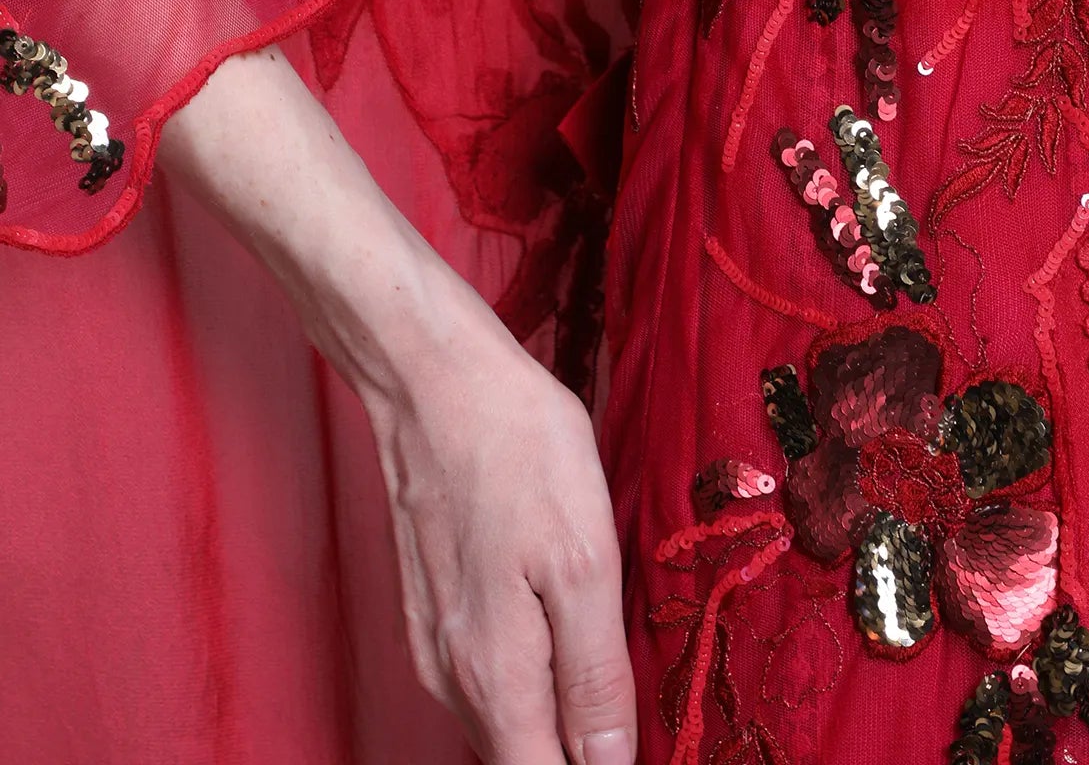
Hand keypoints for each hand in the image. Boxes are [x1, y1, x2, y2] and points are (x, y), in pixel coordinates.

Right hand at [365, 285, 636, 764]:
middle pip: (528, 755)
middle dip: (585, 742)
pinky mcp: (432, 609)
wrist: (435, 378)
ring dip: (560, 704)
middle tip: (635, 686)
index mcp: (496, 678)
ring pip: (508, 717)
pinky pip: (490, 673)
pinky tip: (562, 611)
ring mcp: (435, 644)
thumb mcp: (584, 558)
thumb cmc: (517, 448)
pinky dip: (533, 666)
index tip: (639, 740)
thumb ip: (594, 675)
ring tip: (605, 638)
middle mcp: (453, 678)